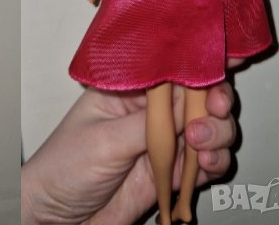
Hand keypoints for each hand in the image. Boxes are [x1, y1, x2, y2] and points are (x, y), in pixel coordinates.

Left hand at [22, 82, 234, 224]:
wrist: (59, 217)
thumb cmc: (64, 167)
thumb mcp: (104, 140)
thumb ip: (148, 125)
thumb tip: (187, 101)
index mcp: (127, 89)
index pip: (168, 70)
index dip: (196, 67)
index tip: (220, 69)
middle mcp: (148, 112)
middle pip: (195, 97)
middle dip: (213, 102)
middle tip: (213, 112)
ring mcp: (161, 142)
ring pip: (207, 128)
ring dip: (217, 133)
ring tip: (201, 144)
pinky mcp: (170, 172)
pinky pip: (205, 163)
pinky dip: (215, 162)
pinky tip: (205, 164)